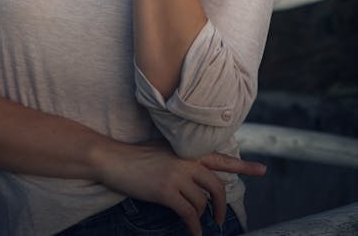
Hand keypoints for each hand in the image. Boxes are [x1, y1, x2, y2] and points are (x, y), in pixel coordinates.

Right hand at [96, 139, 264, 235]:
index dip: (243, 166)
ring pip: (202, 202)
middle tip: (219, 218)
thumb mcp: (164, 150)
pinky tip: (193, 233)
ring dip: (202, 216)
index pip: (221, 158)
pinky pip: (189, 214)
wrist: (115, 160)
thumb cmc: (137, 157)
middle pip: (216, 186)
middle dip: (221, 206)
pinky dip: (194, 227)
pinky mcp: (167, 191)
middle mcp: (187, 160)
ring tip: (196, 222)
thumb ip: (183, 159)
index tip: (263, 170)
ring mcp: (177, 175)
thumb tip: (196, 175)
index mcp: (187, 150)